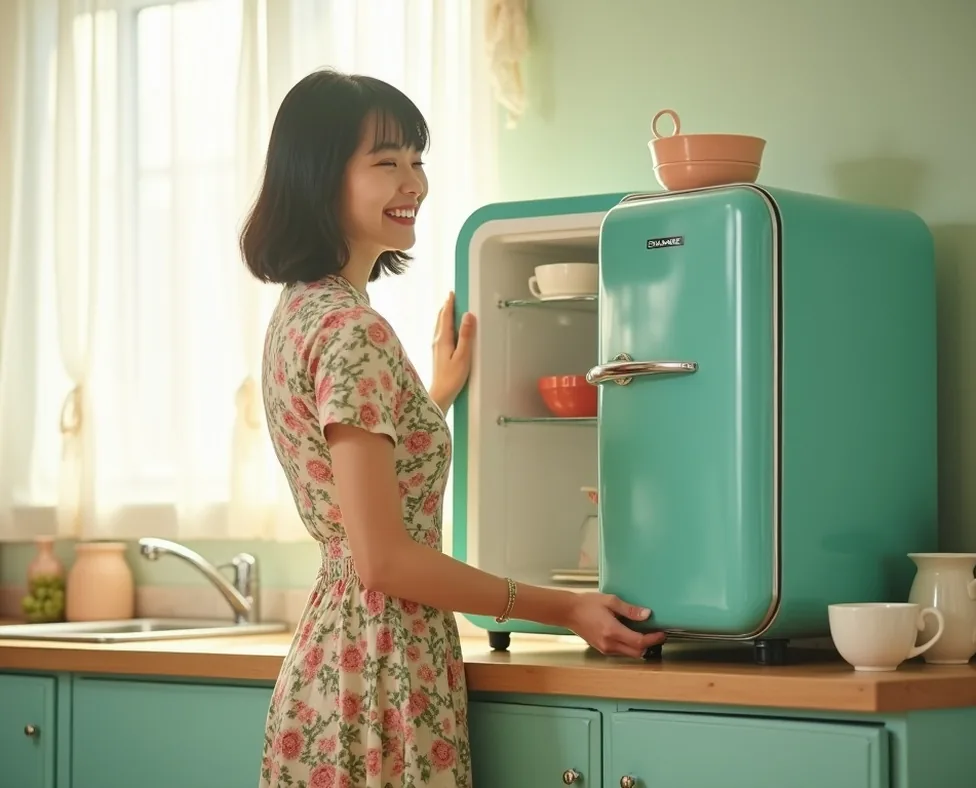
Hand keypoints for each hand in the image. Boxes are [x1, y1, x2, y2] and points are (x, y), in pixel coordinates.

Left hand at [430, 291, 475, 413]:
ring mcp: (436, 347)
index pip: (446, 316)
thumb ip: (466, 335)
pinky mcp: (437, 353)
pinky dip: (444, 325)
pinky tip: (447, 329)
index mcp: (443, 339)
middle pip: (441, 319)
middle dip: (446, 307)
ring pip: (439, 326)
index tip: (452, 293)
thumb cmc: (452, 378)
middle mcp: (437, 341)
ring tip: (449, 309)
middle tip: (451, 297)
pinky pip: (440, 333)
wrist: (441, 394)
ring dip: (444, 316)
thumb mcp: (463, 356)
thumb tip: (468, 316)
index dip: (449, 304)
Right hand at [566, 592, 666, 658]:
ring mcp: (605, 648)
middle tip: (656, 634)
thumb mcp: (610, 601)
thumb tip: (647, 614)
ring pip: (630, 654)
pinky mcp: (602, 649)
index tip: (661, 633)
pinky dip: (629, 646)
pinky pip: (621, 652)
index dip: (653, 639)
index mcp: (612, 631)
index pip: (639, 642)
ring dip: (639, 646)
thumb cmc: (587, 604)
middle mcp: (609, 644)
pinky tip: (630, 634)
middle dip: (649, 645)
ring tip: (644, 633)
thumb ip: (630, 610)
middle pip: (637, 652)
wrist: (568, 612)